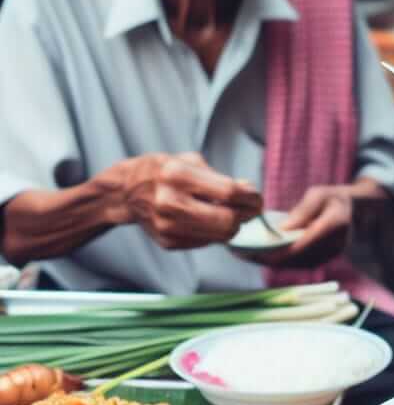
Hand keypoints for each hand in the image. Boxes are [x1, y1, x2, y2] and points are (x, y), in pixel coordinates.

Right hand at [113, 152, 262, 249]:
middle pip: (228, 220)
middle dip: (245, 215)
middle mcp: (170, 203)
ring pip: (221, 236)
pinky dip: (214, 233)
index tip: (256, 198)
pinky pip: (207, 242)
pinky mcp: (168, 243)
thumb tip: (248, 192)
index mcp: (177, 175)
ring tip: (229, 212)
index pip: (229, 193)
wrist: (126, 192)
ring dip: (233, 225)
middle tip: (249, 209)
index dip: (251, 197)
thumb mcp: (190, 161)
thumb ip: (221, 178)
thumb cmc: (163, 172)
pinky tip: (206, 220)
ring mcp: (168, 226)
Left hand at [239, 185, 352, 267]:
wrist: (355, 211)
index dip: (277, 251)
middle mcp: (334, 246)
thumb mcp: (318, 194)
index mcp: (335, 225)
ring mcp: (329, 257)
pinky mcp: (322, 261)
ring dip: (269, 262)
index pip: (302, 244)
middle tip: (240, 254)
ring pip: (294, 265)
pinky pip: (297, 265)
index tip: (254, 251)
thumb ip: (302, 211)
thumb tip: (281, 230)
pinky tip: (260, 256)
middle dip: (267, 258)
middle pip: (295, 258)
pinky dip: (278, 262)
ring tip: (245, 256)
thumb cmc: (333, 198)